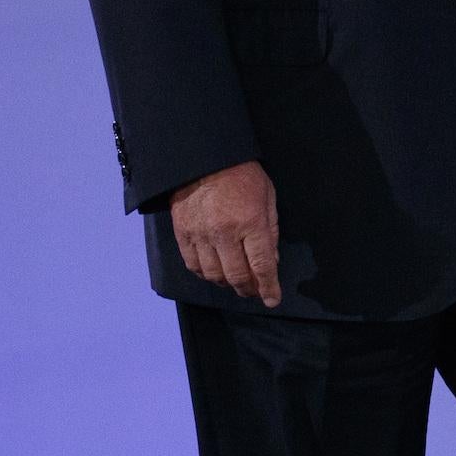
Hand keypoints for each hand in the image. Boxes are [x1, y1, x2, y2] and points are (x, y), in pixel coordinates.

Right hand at [169, 160, 281, 306]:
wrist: (204, 157)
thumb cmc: (241, 174)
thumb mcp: (267, 196)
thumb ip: (270, 230)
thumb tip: (271, 262)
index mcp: (251, 222)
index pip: (261, 266)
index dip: (268, 287)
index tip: (272, 299)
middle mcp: (225, 233)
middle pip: (237, 276)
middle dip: (248, 289)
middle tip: (253, 291)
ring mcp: (201, 234)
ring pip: (214, 275)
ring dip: (226, 284)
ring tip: (234, 281)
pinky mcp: (183, 233)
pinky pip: (193, 265)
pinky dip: (204, 274)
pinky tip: (213, 271)